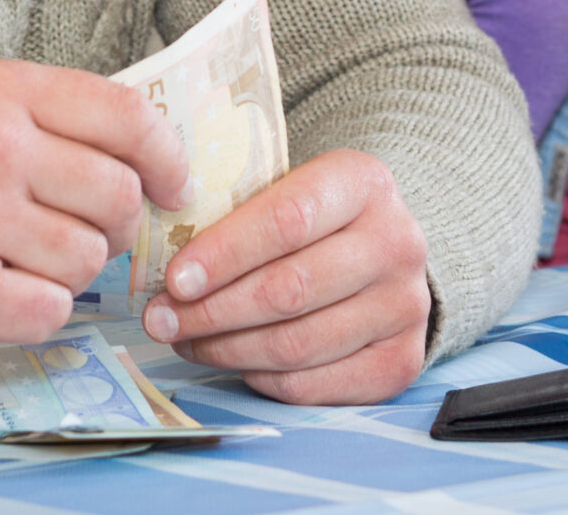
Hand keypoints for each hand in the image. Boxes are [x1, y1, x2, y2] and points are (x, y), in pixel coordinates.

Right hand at [0, 59, 189, 371]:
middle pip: (118, 195)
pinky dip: (34, 311)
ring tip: (13, 260)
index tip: (174, 185)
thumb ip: (50, 122)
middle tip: (79, 235)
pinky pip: (53, 310)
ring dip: (65, 272)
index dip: (166, 156)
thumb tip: (149, 155)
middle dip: (113, 226)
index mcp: (0, 92)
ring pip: (90, 260)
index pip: (126, 115)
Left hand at [139, 148, 431, 404]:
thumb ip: (239, 215)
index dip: (224, 254)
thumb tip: (166, 268)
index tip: (175, 280)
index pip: (287, 220)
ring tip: (187, 340)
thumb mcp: (289, 188)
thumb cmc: (318, 218)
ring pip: (297, 344)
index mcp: (363, 183)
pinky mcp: (402, 360)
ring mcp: (405, 305)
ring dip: (228, 349)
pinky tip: (235, 360)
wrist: (385, 251)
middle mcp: (396, 243)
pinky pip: (313, 385)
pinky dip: (263, 378)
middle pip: (289, 289)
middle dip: (213, 311)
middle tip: (163, 320)